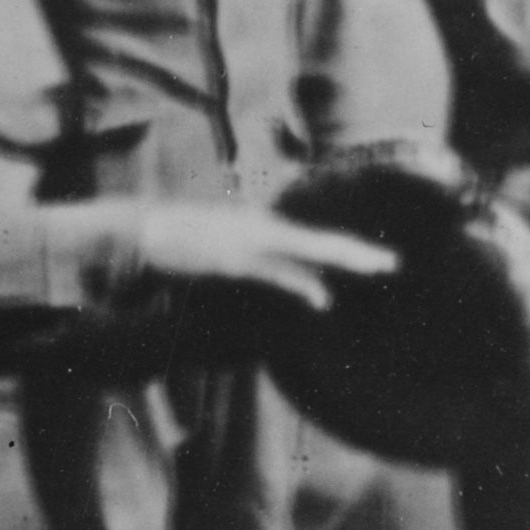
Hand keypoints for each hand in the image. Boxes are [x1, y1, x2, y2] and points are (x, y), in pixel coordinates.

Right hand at [121, 204, 398, 303]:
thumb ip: (246, 266)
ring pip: (306, 250)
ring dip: (342, 259)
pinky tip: (322, 300)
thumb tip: (265, 282)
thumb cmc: (174, 246)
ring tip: (377, 268)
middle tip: (394, 264)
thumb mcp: (218, 253)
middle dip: (356, 253)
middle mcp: (259, 230)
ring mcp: (247, 242)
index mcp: (259, 229)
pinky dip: (299, 285)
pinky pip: (273, 274)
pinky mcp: (231, 260)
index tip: (377, 259)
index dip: (344, 249)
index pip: (312, 240)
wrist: (136, 232)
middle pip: (319, 242)